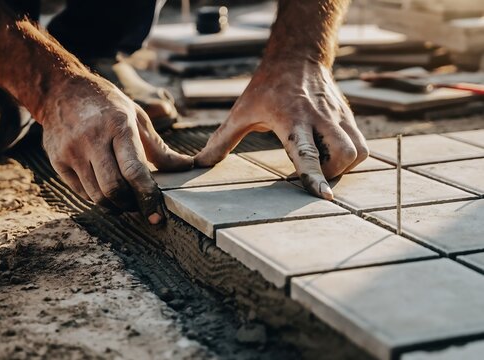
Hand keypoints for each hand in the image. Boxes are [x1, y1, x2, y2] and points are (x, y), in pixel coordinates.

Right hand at [40, 75, 192, 223]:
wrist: (61, 90)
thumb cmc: (106, 105)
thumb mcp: (135, 117)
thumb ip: (158, 147)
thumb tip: (186, 166)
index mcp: (117, 126)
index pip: (134, 170)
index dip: (147, 196)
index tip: (157, 215)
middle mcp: (92, 139)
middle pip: (113, 189)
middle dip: (130, 204)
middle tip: (139, 205)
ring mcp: (72, 151)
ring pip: (96, 195)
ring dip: (114, 206)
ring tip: (124, 201)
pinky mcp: (57, 161)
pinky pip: (80, 192)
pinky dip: (96, 198)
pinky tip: (104, 191)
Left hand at [195, 60, 367, 199]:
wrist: (296, 57)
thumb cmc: (265, 88)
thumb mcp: (240, 112)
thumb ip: (221, 141)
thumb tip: (198, 164)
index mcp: (291, 119)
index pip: (307, 152)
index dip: (315, 177)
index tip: (324, 197)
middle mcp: (319, 118)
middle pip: (343, 153)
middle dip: (331, 174)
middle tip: (312, 175)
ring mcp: (337, 116)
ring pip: (358, 151)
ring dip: (343, 167)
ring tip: (322, 165)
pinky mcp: (348, 116)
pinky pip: (362, 144)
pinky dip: (351, 157)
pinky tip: (331, 156)